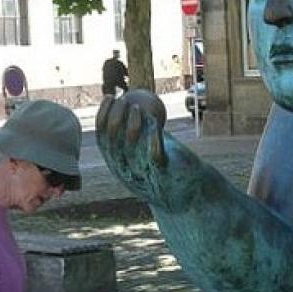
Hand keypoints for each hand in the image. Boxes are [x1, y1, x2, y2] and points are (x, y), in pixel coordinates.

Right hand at [95, 90, 200, 209]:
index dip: (103, 116)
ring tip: (137, 107)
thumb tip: (131, 100)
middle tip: (123, 99)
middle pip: (113, 143)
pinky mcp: (163, 176)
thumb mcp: (148, 148)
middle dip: (115, 117)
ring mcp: (143, 176)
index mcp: (118, 165)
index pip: (104, 139)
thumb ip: (138, 129)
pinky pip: (154, 158)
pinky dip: (153, 140)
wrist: (188, 196)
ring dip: (131, 125)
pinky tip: (154, 124)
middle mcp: (126, 172)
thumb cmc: (168, 166)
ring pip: (130, 150)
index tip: (110, 96)